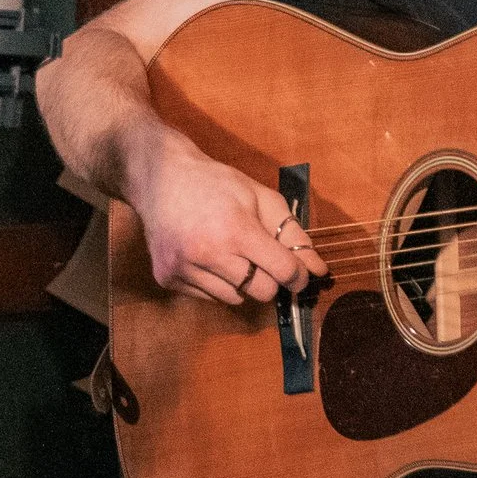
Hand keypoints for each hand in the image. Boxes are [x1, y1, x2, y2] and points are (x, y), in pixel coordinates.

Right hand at [128, 140, 327, 307]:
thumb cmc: (215, 184)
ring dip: (241, 281)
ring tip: (227, 252)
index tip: (300, 274)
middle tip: (260, 258)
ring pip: (235, 299)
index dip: (298, 275)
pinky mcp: (168, 278)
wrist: (159, 178)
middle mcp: (207, 253)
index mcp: (236, 229)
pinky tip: (205, 256)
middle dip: (269, 278)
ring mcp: (184, 268)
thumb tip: (317, 270)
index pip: (283, 271)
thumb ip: (292, 233)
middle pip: (262, 292)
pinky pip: (209, 298)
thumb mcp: (260, 196)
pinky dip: (216, 283)